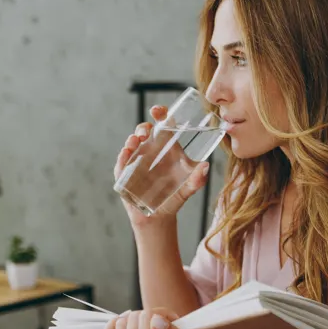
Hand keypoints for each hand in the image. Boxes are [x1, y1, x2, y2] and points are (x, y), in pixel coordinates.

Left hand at [99, 308, 227, 328]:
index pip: (146, 316)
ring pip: (120, 323)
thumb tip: (154, 319)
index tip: (174, 321)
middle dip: (151, 316)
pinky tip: (129, 326)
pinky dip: (116, 328)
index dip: (163, 313)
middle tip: (166, 326)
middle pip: (133, 318)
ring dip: (137, 321)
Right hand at [114, 105, 209, 226]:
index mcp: (167, 148)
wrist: (159, 217)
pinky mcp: (126, 173)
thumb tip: (205, 167)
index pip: (163, 125)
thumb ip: (198, 179)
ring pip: (132, 144)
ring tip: (135, 142)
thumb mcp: (189, 188)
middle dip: (143, 127)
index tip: (157, 111)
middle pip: (145, 131)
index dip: (160, 115)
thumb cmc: (175, 198)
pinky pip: (122, 162)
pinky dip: (123, 157)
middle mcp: (151, 151)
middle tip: (145, 132)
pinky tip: (126, 154)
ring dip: (132, 140)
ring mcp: (137, 161)